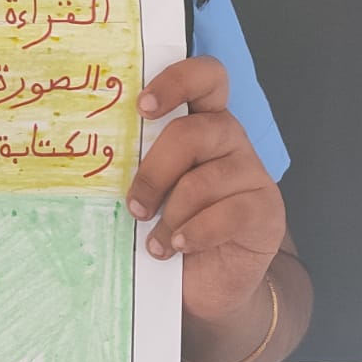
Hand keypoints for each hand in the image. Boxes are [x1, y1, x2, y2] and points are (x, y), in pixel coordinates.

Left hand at [125, 57, 285, 326]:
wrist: (209, 284)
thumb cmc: (172, 228)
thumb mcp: (152, 191)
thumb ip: (138, 166)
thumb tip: (94, 157)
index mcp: (202, 122)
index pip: (206, 77)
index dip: (176, 81)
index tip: (143, 108)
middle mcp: (230, 139)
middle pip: (192, 132)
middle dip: (154, 172)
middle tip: (135, 205)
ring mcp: (253, 174)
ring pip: (204, 180)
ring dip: (171, 215)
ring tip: (156, 242)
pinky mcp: (267, 210)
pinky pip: (228, 214)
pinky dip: (196, 233)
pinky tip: (179, 246)